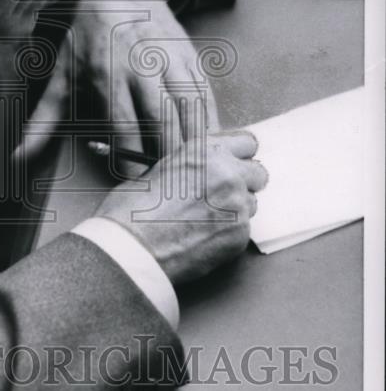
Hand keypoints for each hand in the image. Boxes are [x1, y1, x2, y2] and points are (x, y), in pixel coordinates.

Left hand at [18, 0, 218, 168]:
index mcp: (106, 74)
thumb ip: (42, 123)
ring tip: (200, 175)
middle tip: (173, 188)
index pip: (121, 125)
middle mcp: (141, 66)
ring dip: (197, 144)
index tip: (133, 185)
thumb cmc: (85, 43)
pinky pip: (206, 96)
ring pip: (190, 108)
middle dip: (169, 157)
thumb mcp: (60, 78)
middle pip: (162, 120)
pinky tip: (216, 150)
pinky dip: (212, 124)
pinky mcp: (191, 60)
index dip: (130, 159)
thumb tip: (16, 158)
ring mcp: (170, 61)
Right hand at [95, 125, 268, 284]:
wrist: (133, 247)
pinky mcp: (240, 235)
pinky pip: (244, 231)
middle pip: (258, 174)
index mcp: (205, 151)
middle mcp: (227, 173)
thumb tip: (202, 174)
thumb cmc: (133, 210)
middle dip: (243, 184)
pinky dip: (228, 235)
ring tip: (205, 222)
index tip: (233, 166)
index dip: (238, 156)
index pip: (246, 143)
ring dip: (235, 211)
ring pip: (252, 204)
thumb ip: (191, 167)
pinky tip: (203, 238)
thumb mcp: (157, 170)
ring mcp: (237, 205)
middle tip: (220, 197)